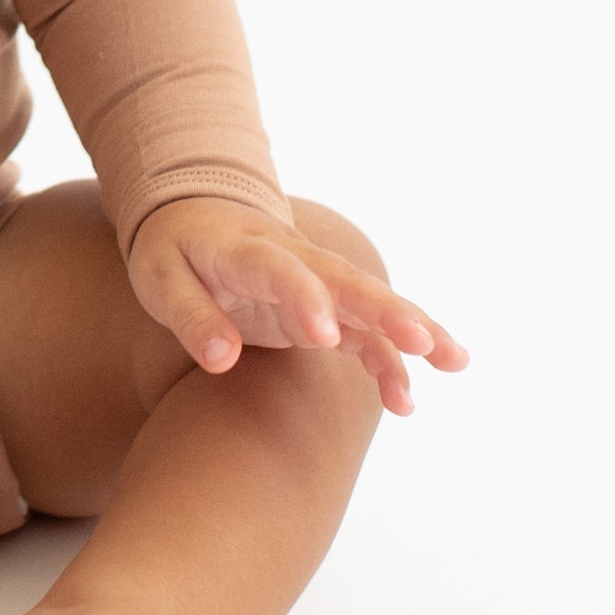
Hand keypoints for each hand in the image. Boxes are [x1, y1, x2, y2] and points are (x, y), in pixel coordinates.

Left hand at [126, 197, 467, 416]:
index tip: (324, 336)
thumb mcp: (160, 279)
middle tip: (425, 341)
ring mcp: (316, 281)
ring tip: (454, 362)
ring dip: (412, 330)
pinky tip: (406, 400)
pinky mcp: (326, 306)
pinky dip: (389, 360)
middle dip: (386, 310)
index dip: (304, 297)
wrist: (195, 214)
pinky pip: (365, 332)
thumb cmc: (174, 250)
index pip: (281, 269)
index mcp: (246, 248)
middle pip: (346, 281)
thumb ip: (191, 317)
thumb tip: (222, 361)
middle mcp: (294, 259)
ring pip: (370, 303)